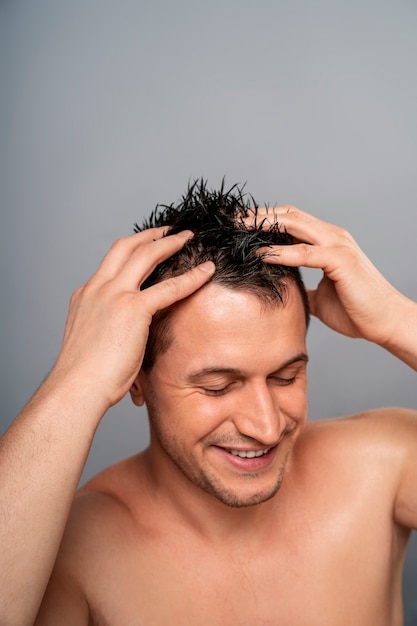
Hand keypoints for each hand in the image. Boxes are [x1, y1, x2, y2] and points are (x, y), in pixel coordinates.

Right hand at [53, 228, 214, 408]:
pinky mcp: (132, 309)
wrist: (76, 387)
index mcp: (86, 296)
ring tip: (187, 236)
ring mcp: (113, 295)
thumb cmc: (85, 377)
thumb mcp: (93, 342)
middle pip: (125, 247)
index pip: (111, 265)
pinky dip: (192, 277)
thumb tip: (124, 339)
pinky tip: (207, 271)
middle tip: (167, 230)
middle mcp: (97, 289)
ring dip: (169, 242)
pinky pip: (169, 287)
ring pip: (145, 255)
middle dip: (148, 235)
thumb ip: (108, 329)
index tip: (144, 248)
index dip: (130, 252)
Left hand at [244, 206, 406, 346]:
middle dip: (258, 216)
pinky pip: (305, 252)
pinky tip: (261, 255)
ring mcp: (338, 245)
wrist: (385, 322)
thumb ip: (303, 287)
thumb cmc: (357, 310)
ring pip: (295, 225)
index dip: (265, 220)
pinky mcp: (341, 260)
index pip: (291, 221)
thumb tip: (284, 290)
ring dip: (264, 226)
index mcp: (328, 241)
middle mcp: (333, 236)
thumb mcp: (321, 296)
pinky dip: (281, 252)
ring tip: (239, 230)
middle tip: (232, 221)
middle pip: (289, 216)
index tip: (240, 226)